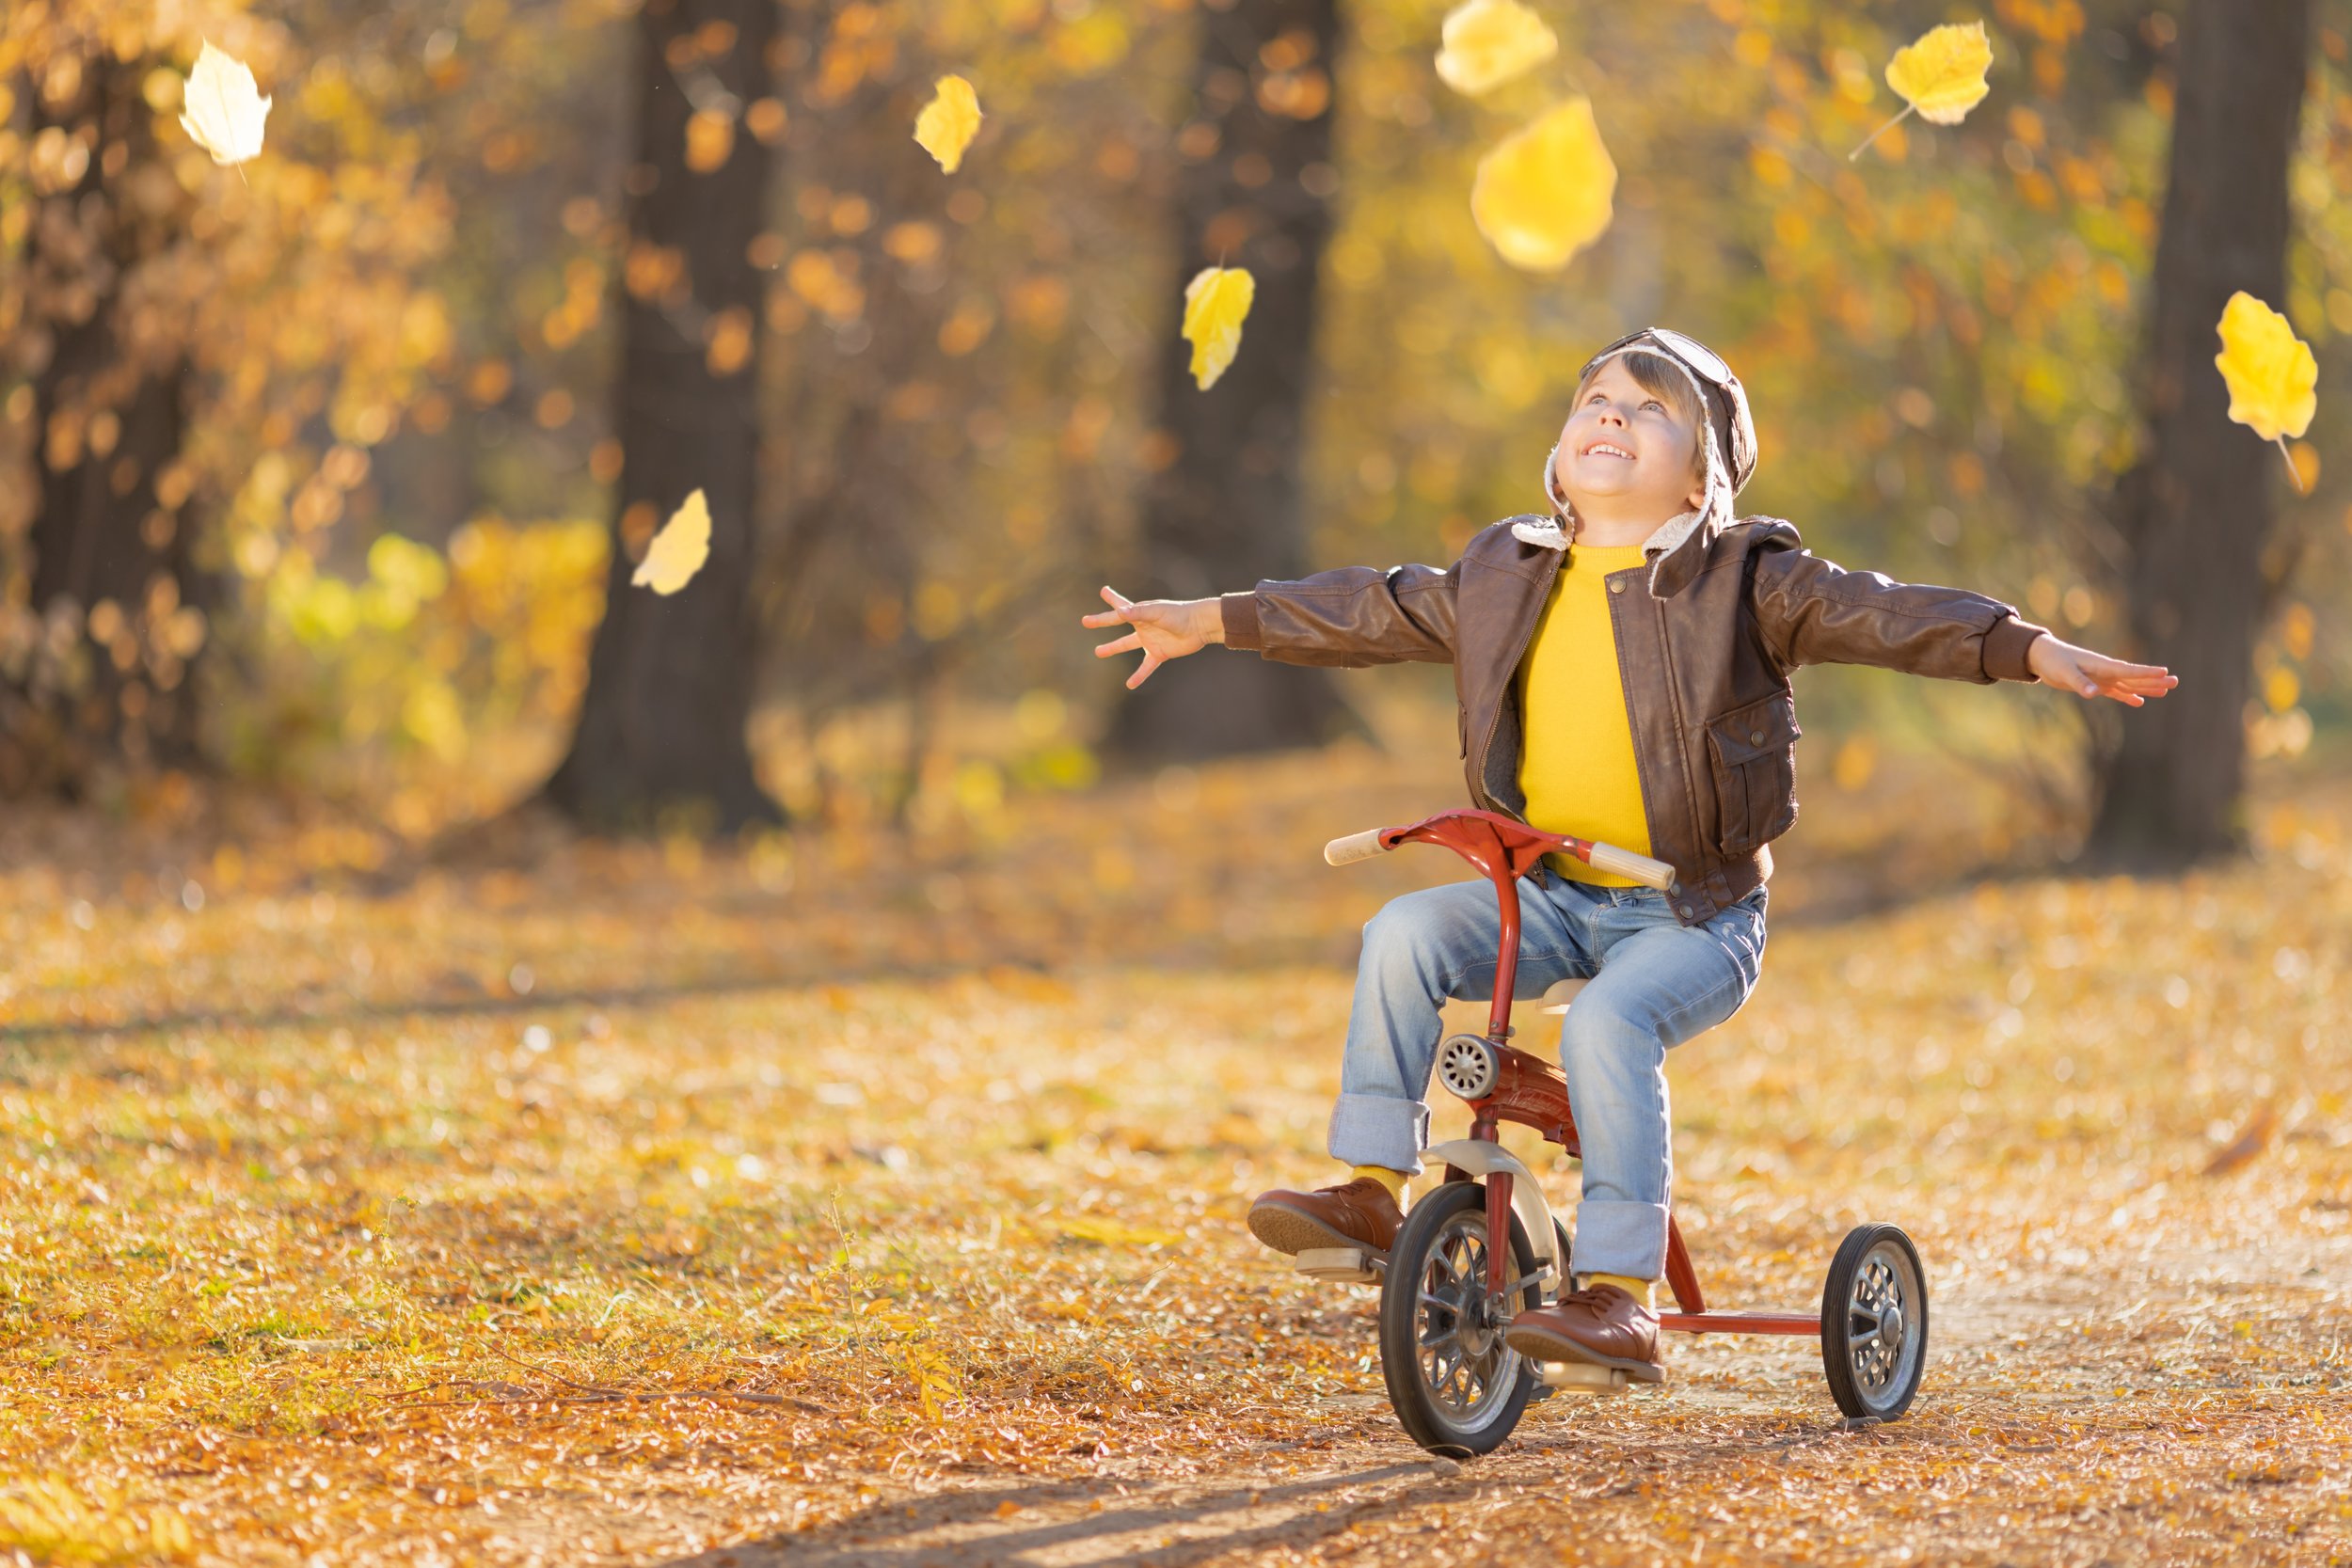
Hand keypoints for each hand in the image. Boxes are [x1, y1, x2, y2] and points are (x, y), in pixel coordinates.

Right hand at [1082, 586, 1222, 689]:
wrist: (1200, 626)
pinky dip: (1138, 676)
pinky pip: (1146, 667)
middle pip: (1118, 624)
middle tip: (1086, 621)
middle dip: (1102, 622)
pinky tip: (1130, 685)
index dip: (1111, 599)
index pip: (1121, 607)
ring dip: (1112, 648)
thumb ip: (1138, 612)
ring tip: (1098, 651)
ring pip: (1126, 644)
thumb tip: (1120, 612)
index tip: (1103, 591)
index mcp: (1141, 613)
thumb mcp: (1157, 612)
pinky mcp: (1159, 654)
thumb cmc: (1179, 615)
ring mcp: (1149, 640)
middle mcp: (1143, 626)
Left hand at [2026, 633, 2178, 706]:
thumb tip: (2095, 694)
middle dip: (2154, 680)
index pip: (2129, 670)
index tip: (2164, 672)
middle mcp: (2106, 671)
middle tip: (2175, 682)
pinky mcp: (2095, 685)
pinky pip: (2116, 692)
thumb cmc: (2054, 661)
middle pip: (2135, 677)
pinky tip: (2139, 702)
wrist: (2043, 657)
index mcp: (2102, 665)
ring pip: (2129, 684)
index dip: (2146, 672)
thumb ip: (2081, 683)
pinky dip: (2127, 697)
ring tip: (2165, 691)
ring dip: (2146, 688)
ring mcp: (2102, 678)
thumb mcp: (2065, 673)